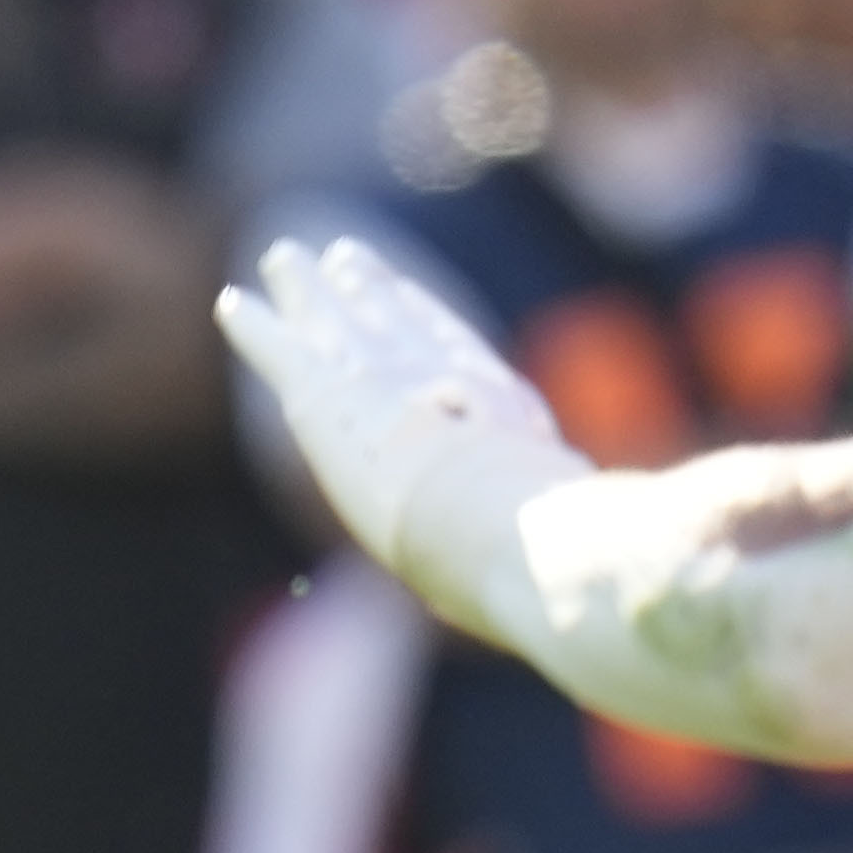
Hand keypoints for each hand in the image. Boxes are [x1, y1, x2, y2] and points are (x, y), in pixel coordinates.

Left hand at [220, 232, 579, 607]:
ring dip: (307, 290)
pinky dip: (254, 326)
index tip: (412, 297)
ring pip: (334, 321)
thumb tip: (624, 595)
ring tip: (285, 258)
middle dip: (369, 291)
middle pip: (394, 324)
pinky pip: (279, 349)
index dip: (432, 324)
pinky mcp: (327, 396)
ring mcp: (384, 381)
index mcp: (501, 412)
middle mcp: (446, 383)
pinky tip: (229, 303)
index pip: (460, 357)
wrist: (503, 524)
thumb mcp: (569, 542)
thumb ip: (572, 547)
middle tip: (344, 257)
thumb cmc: (550, 547)